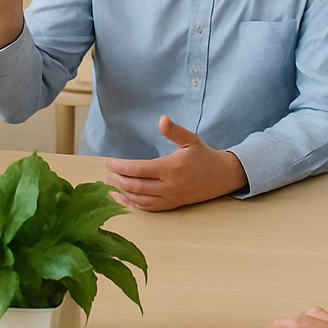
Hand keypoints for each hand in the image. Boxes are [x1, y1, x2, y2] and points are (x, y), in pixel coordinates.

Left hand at [104, 116, 246, 210]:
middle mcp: (169, 186)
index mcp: (171, 168)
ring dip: (123, 194)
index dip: (121, 167)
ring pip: (141, 200)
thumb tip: (162, 119)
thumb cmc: (203, 156)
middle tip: (106, 176)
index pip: (139, 169)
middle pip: (136, 186)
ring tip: (110, 187)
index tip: (109, 163)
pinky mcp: (172, 205)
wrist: (220, 177)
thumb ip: (174, 130)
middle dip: (118, 182)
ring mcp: (170, 198)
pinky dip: (134, 205)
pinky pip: (149, 208)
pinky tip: (124, 199)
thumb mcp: (190, 139)